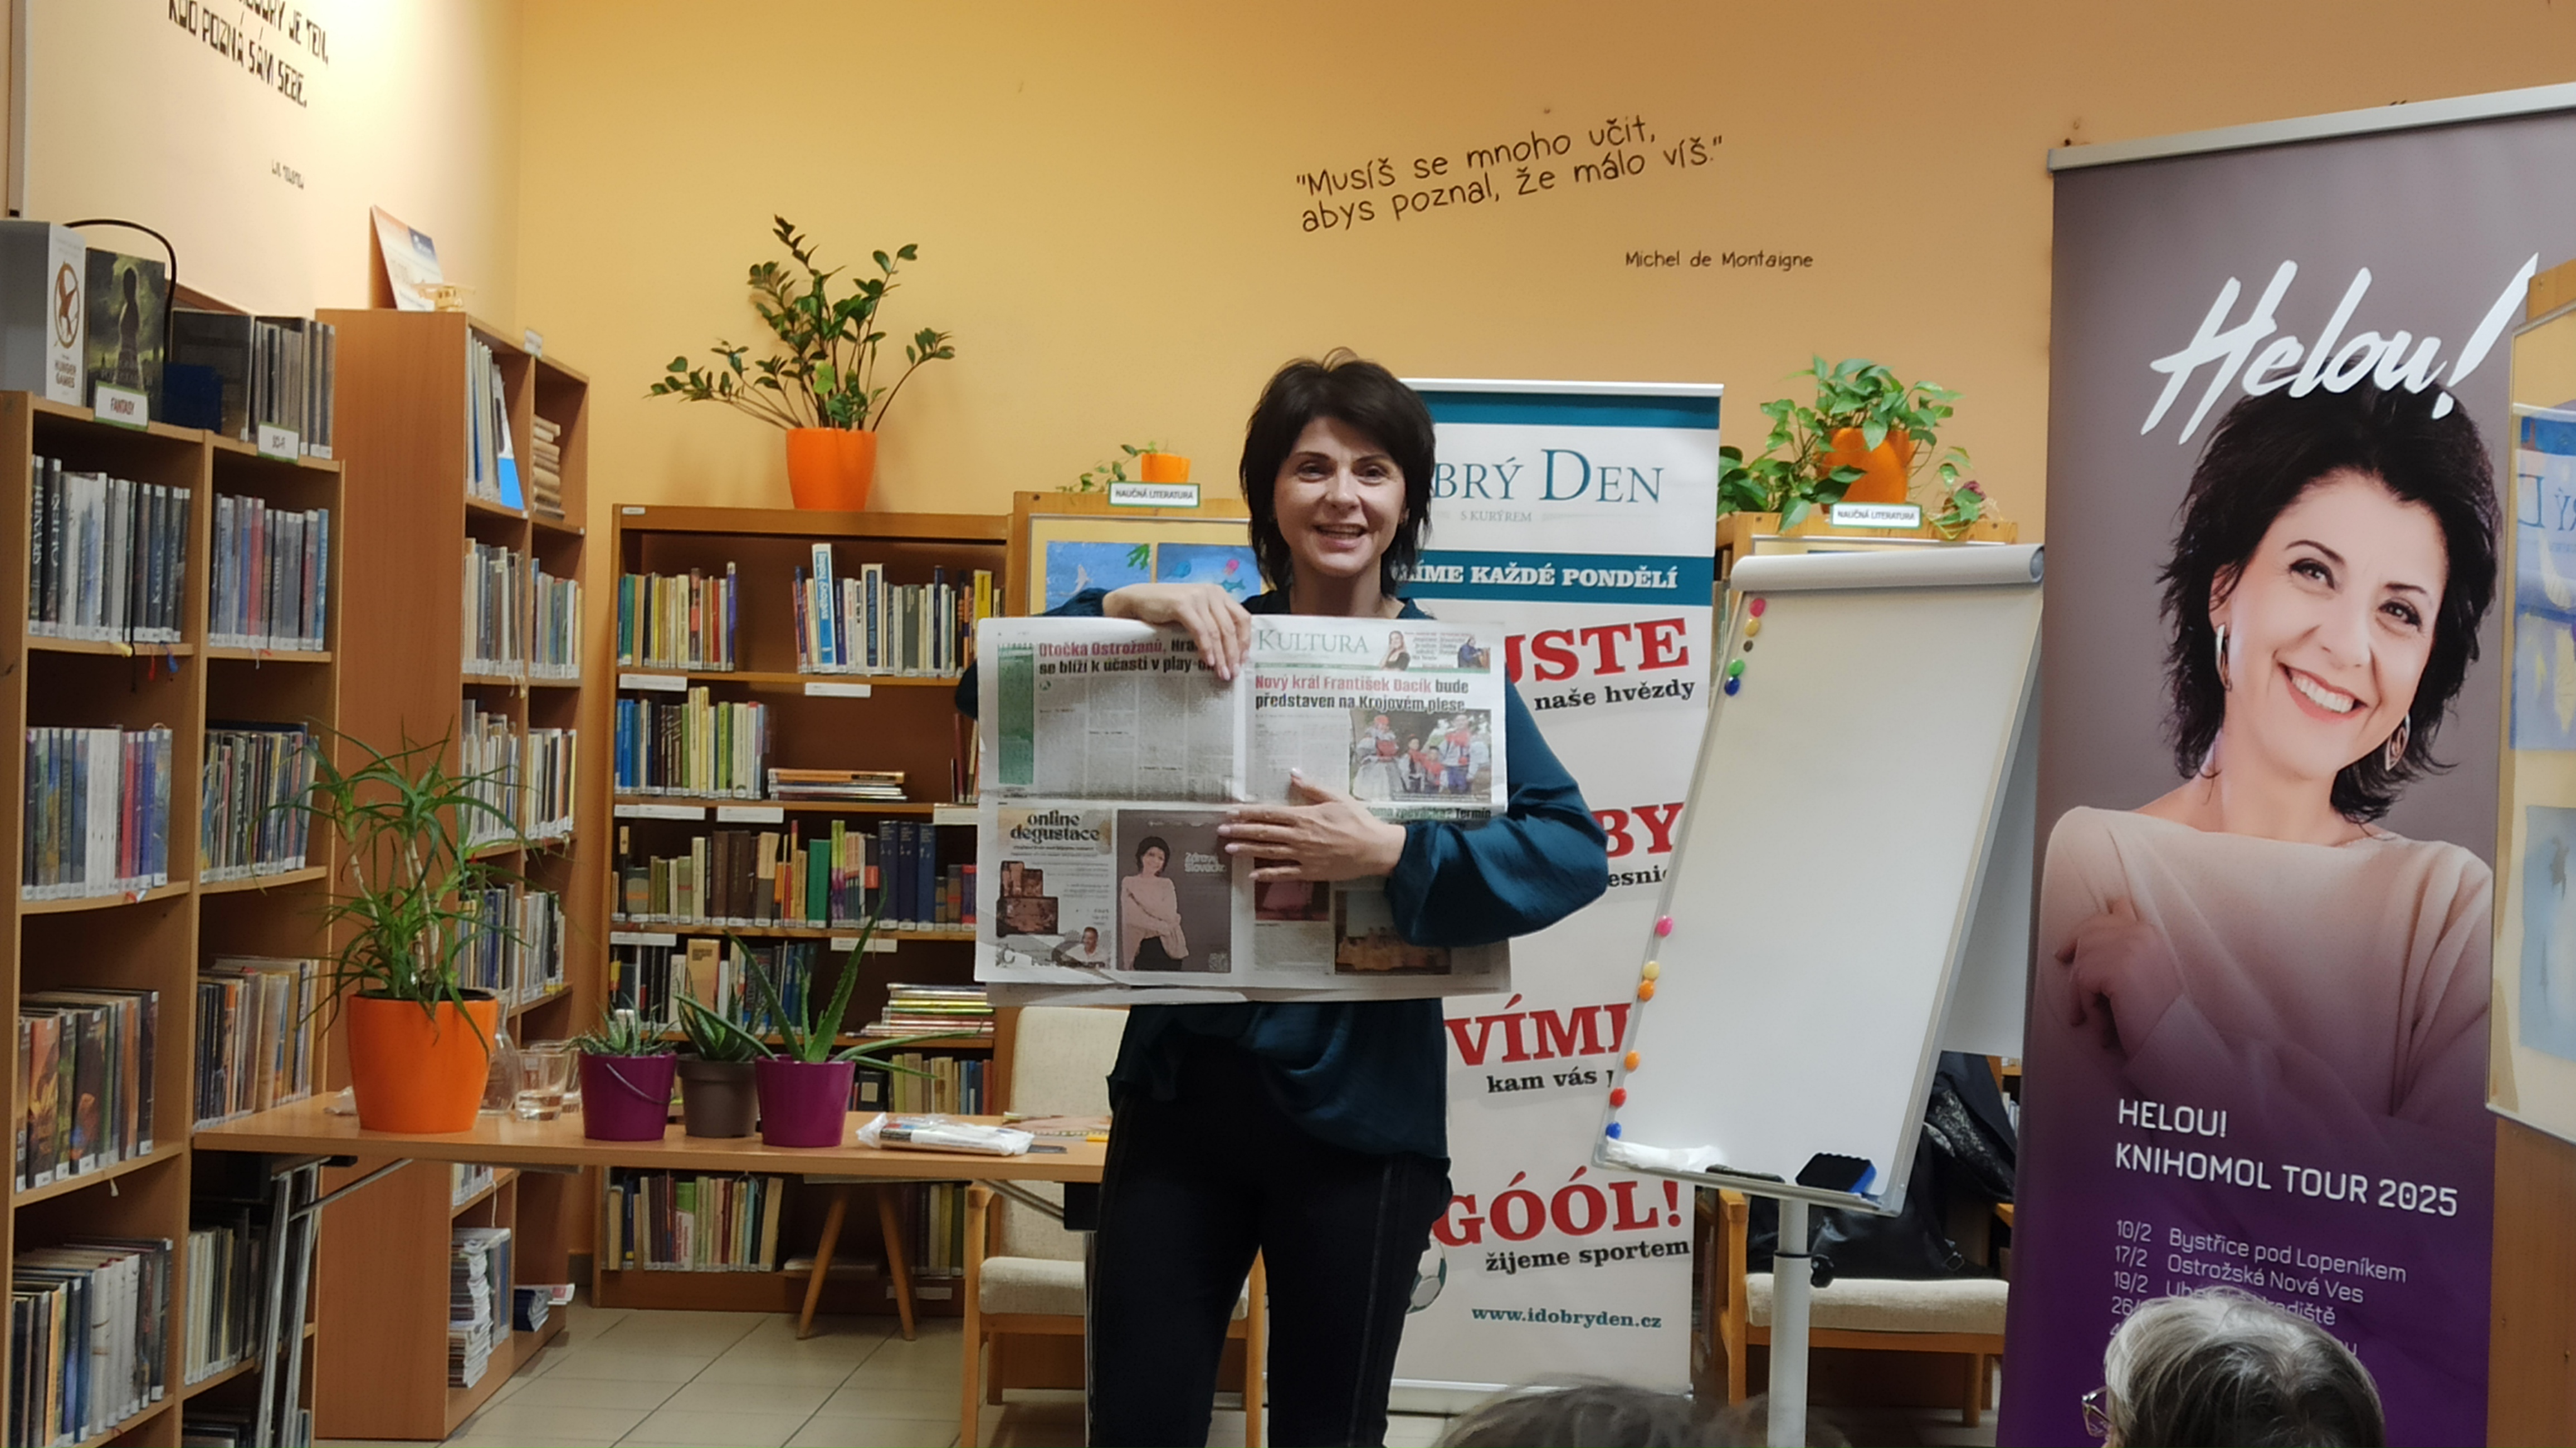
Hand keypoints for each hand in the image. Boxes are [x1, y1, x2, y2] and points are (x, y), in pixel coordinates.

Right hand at [1103, 583, 1253, 680]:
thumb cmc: (1166, 611)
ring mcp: (1197, 597)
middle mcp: (1212, 592)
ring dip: (1221, 655)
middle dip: (1234, 654)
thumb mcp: (1195, 614)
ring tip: (1221, 673)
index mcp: (1219, 594)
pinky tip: (1208, 661)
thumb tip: (1229, 653)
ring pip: (1217, 631)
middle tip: (1232, 673)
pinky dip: (1206, 648)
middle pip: (1231, 627)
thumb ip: (1212, 624)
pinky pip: (1200, 630)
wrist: (1137, 601)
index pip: (1242, 618)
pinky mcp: (1183, 604)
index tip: (1243, 661)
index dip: (1245, 641)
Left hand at [1218, 770, 1407, 881]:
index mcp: (1305, 816)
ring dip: (1247, 850)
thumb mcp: (1337, 797)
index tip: (1231, 811)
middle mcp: (1300, 836)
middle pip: (1264, 833)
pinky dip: (1267, 875)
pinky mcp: (1310, 872)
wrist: (1375, 849)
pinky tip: (1252, 875)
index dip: (1248, 813)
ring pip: (1269, 852)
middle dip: (1240, 830)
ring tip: (1229, 848)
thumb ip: (1312, 787)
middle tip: (1221, 830)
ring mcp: (1303, 856)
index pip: (1270, 814)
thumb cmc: (1358, 820)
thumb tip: (1293, 774)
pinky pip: (1284, 874)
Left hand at [2057, 898, 2182, 1055]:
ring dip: (2082, 994)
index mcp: (2148, 931)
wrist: (2175, 1037)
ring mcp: (2127, 947)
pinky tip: (2103, 1028)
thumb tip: (2085, 941)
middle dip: (2072, 948)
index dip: (2089, 926)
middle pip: (2089, 931)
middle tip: (2060, 960)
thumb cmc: (2159, 1013)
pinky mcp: (2114, 969)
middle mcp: (2138, 932)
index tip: (2070, 945)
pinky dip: (2088, 1009)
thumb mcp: (2144, 971)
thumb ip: (2123, 951)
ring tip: (2088, 1017)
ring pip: (2082, 964)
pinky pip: (2082, 986)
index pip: (2115, 912)